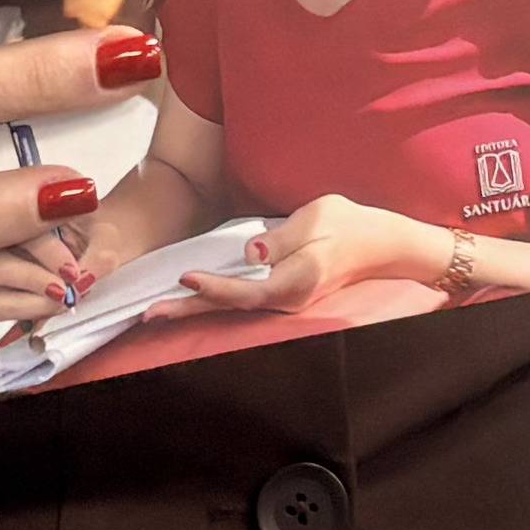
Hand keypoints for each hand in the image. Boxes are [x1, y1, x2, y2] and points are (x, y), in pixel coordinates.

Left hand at [165, 193, 410, 321]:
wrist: (380, 245)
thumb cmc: (349, 225)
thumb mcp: (319, 216)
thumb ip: (282, 236)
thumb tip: (251, 252)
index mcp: (297, 279)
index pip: (247, 290)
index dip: (215, 287)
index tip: (186, 277)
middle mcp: (288, 298)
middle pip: (231, 307)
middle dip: (189, 310)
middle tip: (149, 313)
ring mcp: (285, 301)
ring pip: (234, 307)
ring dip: (196, 307)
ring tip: (159, 310)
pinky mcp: (282, 295)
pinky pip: (242, 301)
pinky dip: (214, 300)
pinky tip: (192, 299)